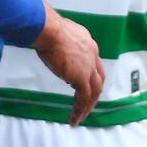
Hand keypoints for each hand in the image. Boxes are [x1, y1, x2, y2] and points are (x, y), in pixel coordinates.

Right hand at [32, 4, 105, 124]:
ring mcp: (88, 66)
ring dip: (88, 105)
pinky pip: (84, 98)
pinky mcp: (81, 77)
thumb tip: (54, 50)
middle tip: (88, 104)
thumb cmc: (47, 28)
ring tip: (81, 116)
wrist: (48, 29)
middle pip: (99, 78)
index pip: (93, 62)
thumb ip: (61, 43)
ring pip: (95, 91)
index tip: (79, 84)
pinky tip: (74, 118)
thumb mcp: (59, 34)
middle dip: (94, 92)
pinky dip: (80, 109)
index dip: (88, 74)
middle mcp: (93, 54)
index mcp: (88, 43)